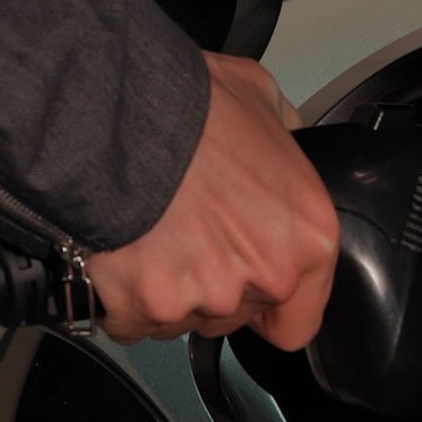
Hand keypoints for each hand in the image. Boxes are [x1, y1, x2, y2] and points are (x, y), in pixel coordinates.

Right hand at [87, 51, 338, 349]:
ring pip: (178, 320)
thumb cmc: (188, 106)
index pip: (298, 319)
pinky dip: (118, 301)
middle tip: (181, 237)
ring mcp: (203, 298)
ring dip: (162, 291)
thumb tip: (279, 139)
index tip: (242, 285)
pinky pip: (129, 323)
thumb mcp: (261, 98)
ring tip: (145, 239)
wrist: (118, 115)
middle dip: (207, 286)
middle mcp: (263, 277)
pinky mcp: (144, 306)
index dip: (266, 303)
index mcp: (305, 238)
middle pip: (231, 316)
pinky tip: (115, 258)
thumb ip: (281, 136)